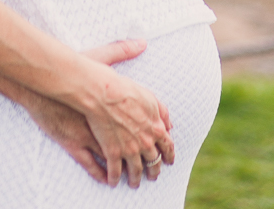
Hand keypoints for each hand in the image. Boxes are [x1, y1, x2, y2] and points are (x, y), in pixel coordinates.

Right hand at [20, 37, 171, 185]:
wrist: (56, 79)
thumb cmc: (79, 66)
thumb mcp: (104, 56)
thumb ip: (124, 51)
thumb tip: (141, 41)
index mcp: (132, 105)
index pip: (155, 127)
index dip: (162, 140)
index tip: (165, 145)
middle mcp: (122, 125)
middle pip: (144, 151)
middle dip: (151, 164)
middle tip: (154, 171)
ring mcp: (101, 137)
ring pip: (123, 164)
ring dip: (131, 174)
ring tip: (134, 181)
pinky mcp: (79, 143)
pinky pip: (96, 165)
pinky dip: (105, 175)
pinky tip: (109, 180)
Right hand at [79, 62, 174, 188]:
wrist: (103, 93)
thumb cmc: (125, 89)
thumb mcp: (150, 97)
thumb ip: (162, 112)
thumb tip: (170, 125)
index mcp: (155, 127)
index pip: (167, 146)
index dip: (169, 155)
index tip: (168, 161)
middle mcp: (145, 142)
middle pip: (153, 162)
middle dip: (154, 171)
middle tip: (153, 176)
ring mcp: (129, 149)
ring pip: (136, 170)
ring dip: (136, 179)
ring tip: (134, 183)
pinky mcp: (112, 152)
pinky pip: (115, 171)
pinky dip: (114, 178)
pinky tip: (113, 181)